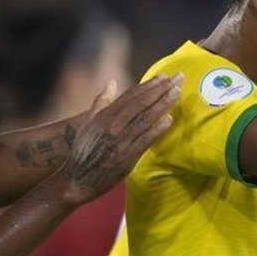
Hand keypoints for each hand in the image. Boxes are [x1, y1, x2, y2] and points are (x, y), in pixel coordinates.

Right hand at [58, 75, 180, 204]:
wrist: (77, 178)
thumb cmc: (84, 150)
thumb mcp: (89, 122)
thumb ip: (102, 101)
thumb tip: (111, 82)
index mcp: (104, 115)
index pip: (131, 96)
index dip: (149, 85)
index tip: (164, 77)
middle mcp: (112, 125)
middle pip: (141, 103)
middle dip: (161, 89)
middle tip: (179, 78)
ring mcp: (120, 140)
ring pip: (145, 118)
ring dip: (163, 104)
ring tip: (177, 92)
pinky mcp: (126, 157)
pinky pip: (144, 140)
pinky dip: (157, 129)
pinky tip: (170, 119)